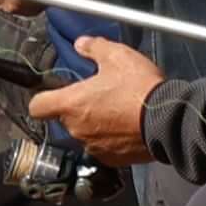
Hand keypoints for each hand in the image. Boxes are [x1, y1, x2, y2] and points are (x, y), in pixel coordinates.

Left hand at [25, 29, 163, 162]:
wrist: (167, 120)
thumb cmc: (139, 87)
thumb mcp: (116, 56)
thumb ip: (94, 48)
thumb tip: (81, 44)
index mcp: (71, 104)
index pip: (37, 107)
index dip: (44, 98)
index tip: (55, 92)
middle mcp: (76, 130)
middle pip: (64, 119)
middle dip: (77, 109)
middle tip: (98, 95)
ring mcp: (93, 147)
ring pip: (84, 134)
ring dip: (94, 124)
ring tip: (116, 110)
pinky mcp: (112, 160)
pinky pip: (103, 147)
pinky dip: (110, 139)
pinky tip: (126, 127)